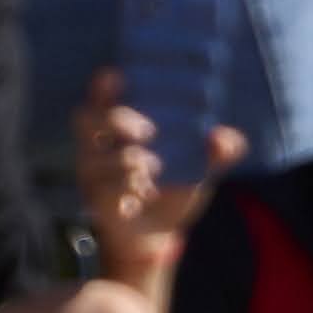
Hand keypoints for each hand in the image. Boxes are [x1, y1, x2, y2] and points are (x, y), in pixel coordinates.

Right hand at [77, 65, 237, 289]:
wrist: (160, 235)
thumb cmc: (173, 188)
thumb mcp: (200, 168)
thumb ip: (218, 152)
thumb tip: (225, 139)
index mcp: (119, 126)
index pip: (101, 95)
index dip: (103, 85)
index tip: (119, 77)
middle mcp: (98, 145)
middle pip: (87, 118)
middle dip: (116, 120)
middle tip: (148, 132)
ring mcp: (92, 173)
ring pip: (94, 156)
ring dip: (126, 160)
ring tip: (152, 170)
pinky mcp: (96, 201)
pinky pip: (103, 190)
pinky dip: (125, 189)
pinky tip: (141, 194)